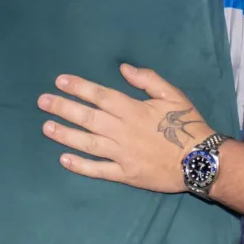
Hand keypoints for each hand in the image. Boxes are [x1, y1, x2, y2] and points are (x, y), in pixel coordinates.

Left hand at [37, 64, 212, 193]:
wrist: (201, 160)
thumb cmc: (187, 125)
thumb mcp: (173, 94)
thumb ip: (148, 79)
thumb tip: (123, 68)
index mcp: (132, 109)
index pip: (99, 95)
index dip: (78, 87)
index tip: (60, 81)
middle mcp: (122, 130)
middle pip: (87, 117)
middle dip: (63, 107)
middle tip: (42, 101)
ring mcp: (121, 154)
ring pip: (87, 142)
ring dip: (65, 134)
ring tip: (46, 127)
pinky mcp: (125, 174)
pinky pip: (98, 170)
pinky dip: (80, 165)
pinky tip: (64, 159)